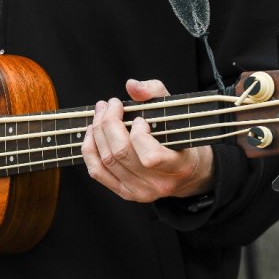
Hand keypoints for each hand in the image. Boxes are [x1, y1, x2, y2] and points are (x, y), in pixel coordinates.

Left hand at [81, 78, 213, 202]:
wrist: (189, 172)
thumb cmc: (182, 138)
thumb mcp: (176, 112)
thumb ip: (156, 93)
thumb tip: (131, 86)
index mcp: (178, 166)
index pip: (151, 156)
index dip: (139, 134)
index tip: (140, 118)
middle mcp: (157, 184)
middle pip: (121, 153)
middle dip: (109, 123)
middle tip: (110, 104)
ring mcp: (139, 192)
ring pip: (106, 160)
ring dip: (98, 131)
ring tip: (100, 113)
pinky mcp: (124, 192)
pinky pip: (97, 172)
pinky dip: (89, 149)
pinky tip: (92, 132)